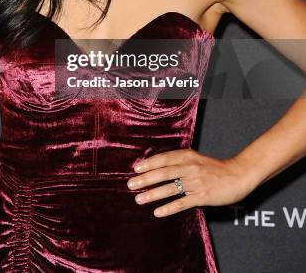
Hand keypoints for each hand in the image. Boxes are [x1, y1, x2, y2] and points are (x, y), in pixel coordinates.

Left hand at [127, 148, 255, 216]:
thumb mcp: (196, 159)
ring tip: (139, 199)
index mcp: (188, 156)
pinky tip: (157, 212)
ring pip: (170, 188)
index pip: (164, 158)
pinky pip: (182, 202)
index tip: (135, 168)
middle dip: (145, 179)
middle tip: (130, 184)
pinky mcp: (202, 196)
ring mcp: (196, 182)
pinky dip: (169, 207)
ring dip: (153, 194)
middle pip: (163, 172)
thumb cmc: (214, 168)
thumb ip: (179, 161)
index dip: (149, 163)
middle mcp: (190, 167)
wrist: (238, 175)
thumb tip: (158, 165)